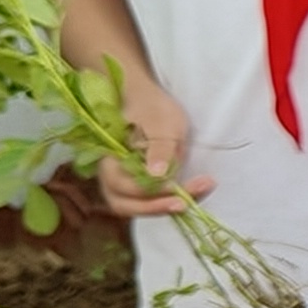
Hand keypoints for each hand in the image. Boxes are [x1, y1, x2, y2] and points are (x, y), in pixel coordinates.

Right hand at [96, 76, 213, 216]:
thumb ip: (159, 148)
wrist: (148, 101)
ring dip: (167, 206)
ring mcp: (124, 183)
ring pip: (138, 207)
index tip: (177, 188)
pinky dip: (171, 200)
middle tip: (187, 203)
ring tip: (198, 194)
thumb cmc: (152, 108)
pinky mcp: (140, 185)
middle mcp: (111, 177)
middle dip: (158, 207)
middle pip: (127, 205)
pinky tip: (195, 190)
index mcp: (110, 160)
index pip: (126, 187)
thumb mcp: (162, 123)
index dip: (151, 192)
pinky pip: (151, 200)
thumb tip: (156, 174)